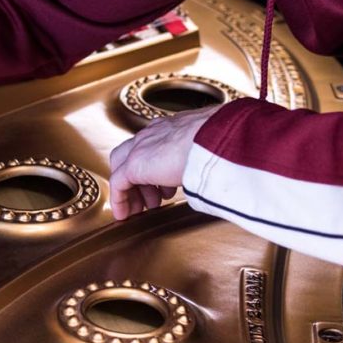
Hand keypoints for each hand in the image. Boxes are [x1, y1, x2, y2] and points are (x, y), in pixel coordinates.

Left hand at [107, 106, 218, 220]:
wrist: (218, 139)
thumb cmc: (224, 144)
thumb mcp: (213, 152)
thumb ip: (205, 163)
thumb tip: (213, 180)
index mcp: (173, 128)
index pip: (153, 145)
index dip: (155, 168)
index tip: (163, 188)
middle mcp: (154, 133)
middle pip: (131, 154)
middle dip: (139, 180)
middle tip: (151, 200)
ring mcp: (142, 146)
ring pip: (121, 167)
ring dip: (131, 191)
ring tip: (142, 209)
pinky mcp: (134, 164)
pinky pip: (118, 183)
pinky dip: (119, 199)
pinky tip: (124, 214)